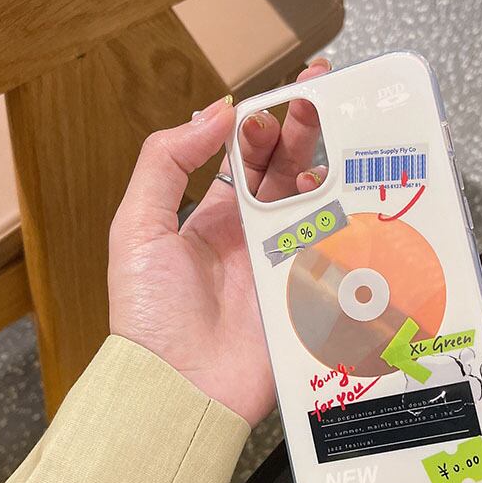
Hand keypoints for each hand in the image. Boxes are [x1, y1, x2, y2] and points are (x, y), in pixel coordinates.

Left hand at [108, 60, 329, 426]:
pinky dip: (343, 214)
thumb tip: (212, 112)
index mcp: (210, 219)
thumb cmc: (149, 314)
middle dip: (300, 132)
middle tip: (318, 94)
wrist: (180, 388)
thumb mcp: (136, 227)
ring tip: (334, 126)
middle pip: (284, 173)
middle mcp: (250, 236)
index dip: (259, 125)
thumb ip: (165, 162)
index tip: (278, 96)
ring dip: (324, 163)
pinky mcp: (307, 289)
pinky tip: (345, 186)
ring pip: (312, 202)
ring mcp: (282, 261)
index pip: (241, 160)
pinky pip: (331, 245)